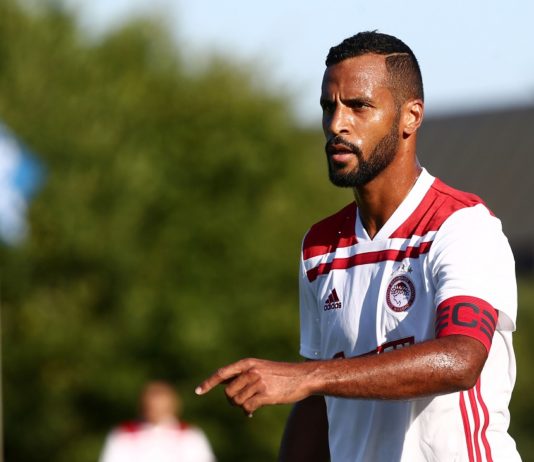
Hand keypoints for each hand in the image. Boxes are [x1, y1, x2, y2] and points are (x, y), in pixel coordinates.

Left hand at [195, 358, 314, 415]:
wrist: (302, 376)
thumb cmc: (281, 375)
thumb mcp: (260, 368)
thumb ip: (243, 375)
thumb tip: (223, 385)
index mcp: (247, 363)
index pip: (222, 373)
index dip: (208, 383)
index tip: (198, 391)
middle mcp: (251, 371)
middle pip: (228, 392)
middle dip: (232, 401)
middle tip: (242, 401)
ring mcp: (258, 382)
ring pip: (237, 402)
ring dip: (242, 406)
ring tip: (251, 403)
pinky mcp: (266, 394)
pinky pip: (247, 407)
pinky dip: (248, 411)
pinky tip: (254, 410)